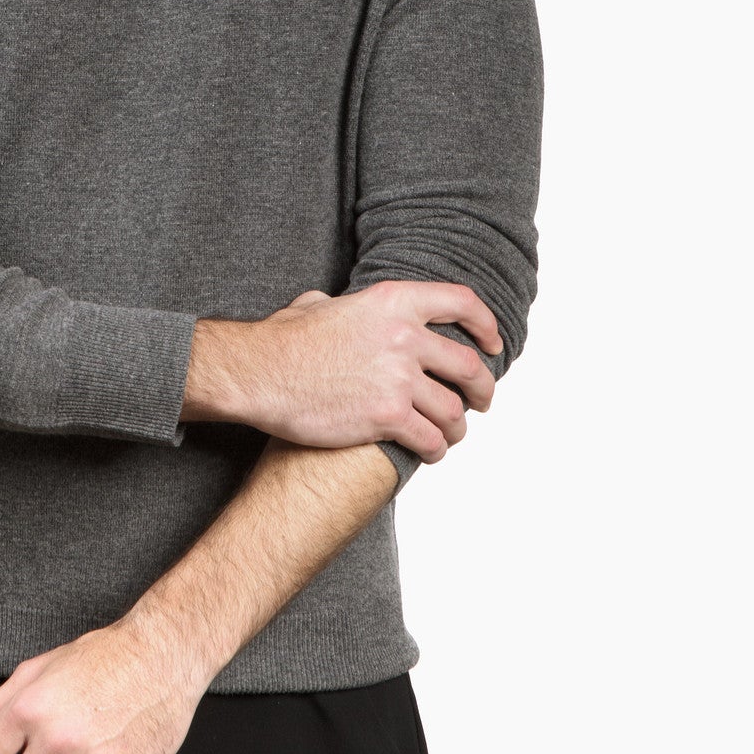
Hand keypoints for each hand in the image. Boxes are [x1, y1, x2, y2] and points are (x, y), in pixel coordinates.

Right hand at [248, 279, 502, 459]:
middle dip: (483, 389)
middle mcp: (405, 336)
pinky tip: (428, 452)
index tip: (493, 343)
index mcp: (393, 301)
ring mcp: (399, 377)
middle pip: (469, 366)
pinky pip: (431, 439)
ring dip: (456, 427)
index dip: (486, 325)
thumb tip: (332, 304)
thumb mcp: (317, 304)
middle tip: (481, 400)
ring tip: (448, 434)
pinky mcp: (388, 416)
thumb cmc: (283, 341)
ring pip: (453, 411)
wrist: (261, 373)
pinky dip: (435, 450)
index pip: (462, 303)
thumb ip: (341, 304)